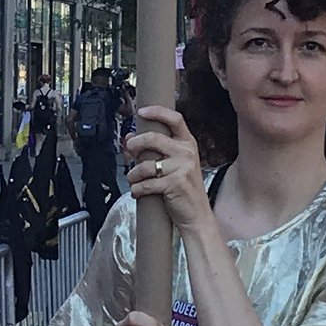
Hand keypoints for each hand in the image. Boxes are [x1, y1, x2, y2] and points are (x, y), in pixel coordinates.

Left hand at [124, 105, 208, 230]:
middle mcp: (187, 153)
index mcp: (188, 144)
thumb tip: (130, 137)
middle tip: (129, 150)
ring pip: (146, 164)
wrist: (197, 214)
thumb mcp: (176, 164)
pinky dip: (137, 189)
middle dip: (135, 144)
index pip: (175, 119)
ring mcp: (182, 168)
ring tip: (133, 180)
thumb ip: (157, 149)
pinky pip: (146, 183)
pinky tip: (138, 192)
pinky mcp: (175, 184)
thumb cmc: (184, 188)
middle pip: (153, 138)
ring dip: (133, 174)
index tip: (141, 111)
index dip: (157, 112)